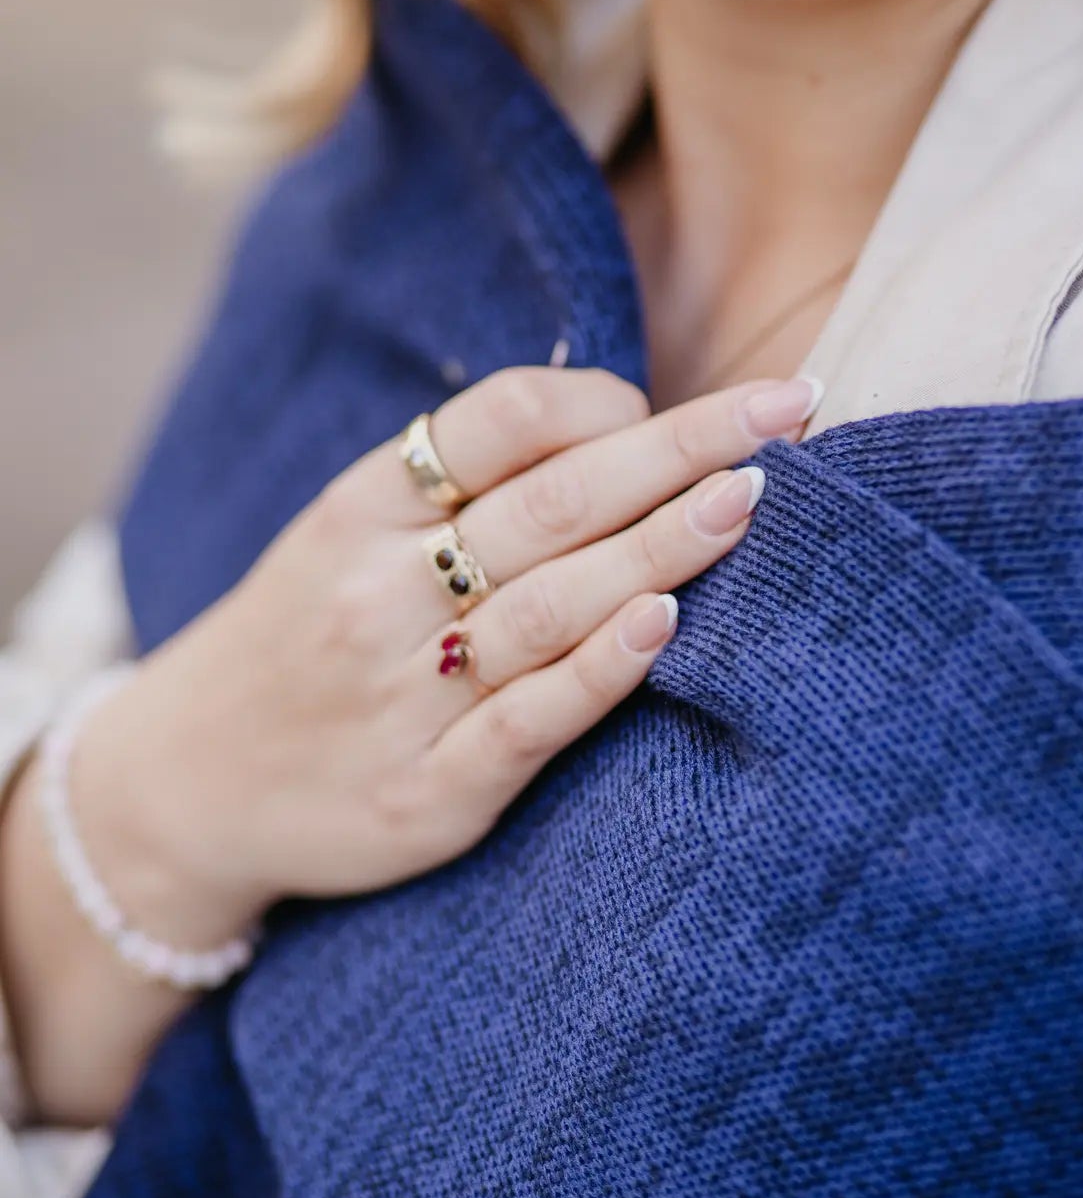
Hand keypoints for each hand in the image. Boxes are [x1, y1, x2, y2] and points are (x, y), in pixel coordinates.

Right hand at [74, 368, 819, 949]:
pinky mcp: (426, 796)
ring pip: (553, 603)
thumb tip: (618, 419)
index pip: (498, 422)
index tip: (682, 407)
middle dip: (682, 448)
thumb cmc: (297, 638)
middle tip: (787, 408)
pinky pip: (526, 724)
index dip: (606, 401)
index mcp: (359, 509)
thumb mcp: (340, 534)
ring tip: (753, 497)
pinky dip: (597, 671)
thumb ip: (454, 486)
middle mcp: (378, 592)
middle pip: (553, 500)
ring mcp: (402, 697)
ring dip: (662, 544)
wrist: (180, 786)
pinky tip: (663, 623)